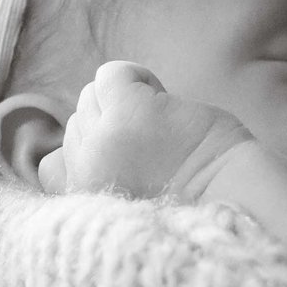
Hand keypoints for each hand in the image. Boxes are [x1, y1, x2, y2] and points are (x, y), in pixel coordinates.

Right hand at [54, 61, 253, 200]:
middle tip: (153, 144)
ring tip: (162, 124)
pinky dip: (138, 77)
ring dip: (125, 102)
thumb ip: (96, 183)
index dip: (91, 154)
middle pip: (75, 125)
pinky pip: (112, 74)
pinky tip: (164, 97)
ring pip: (90, 97)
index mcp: (82, 204)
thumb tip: (78, 136)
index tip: (126, 161)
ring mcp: (102, 141)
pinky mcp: (127, 112)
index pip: (52, 165)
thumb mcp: (124, 213)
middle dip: (110, 127)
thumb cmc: (191, 207)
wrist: (233, 203)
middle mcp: (83, 174)